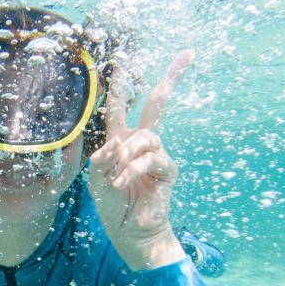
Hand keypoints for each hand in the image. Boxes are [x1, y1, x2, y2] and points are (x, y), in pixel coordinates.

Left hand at [87, 50, 192, 269]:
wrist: (130, 230)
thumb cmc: (112, 203)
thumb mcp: (96, 178)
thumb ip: (102, 158)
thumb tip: (118, 143)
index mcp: (120, 138)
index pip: (120, 105)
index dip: (122, 83)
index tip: (125, 59)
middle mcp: (141, 141)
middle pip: (158, 102)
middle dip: (172, 77)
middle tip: (188, 55)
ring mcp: (157, 153)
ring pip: (145, 136)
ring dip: (126, 155)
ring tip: (116, 178)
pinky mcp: (167, 169)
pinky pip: (150, 158)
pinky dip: (132, 169)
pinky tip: (121, 183)